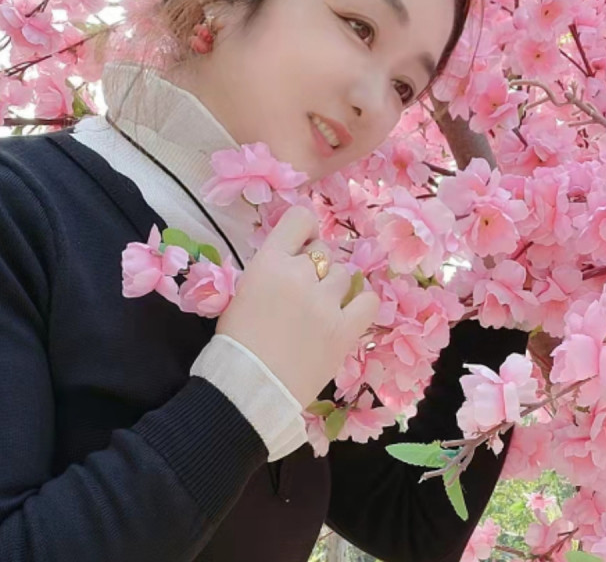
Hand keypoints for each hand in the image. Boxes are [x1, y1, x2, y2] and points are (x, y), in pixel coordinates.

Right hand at [215, 206, 378, 408]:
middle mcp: (299, 274)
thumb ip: (271, 269)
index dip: (304, 230)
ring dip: (334, 287)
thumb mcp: (244, 291)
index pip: (300, 218)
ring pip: (344, 274)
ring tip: (320, 310)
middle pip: (323, 250)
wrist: (249, 388)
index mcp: (269, 262)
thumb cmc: (237, 343)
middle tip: (304, 292)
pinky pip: (369, 301)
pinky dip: (362, 303)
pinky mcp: (344, 329)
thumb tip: (294, 259)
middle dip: (315, 266)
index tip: (302, 245)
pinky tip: (350, 312)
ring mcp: (325, 302)